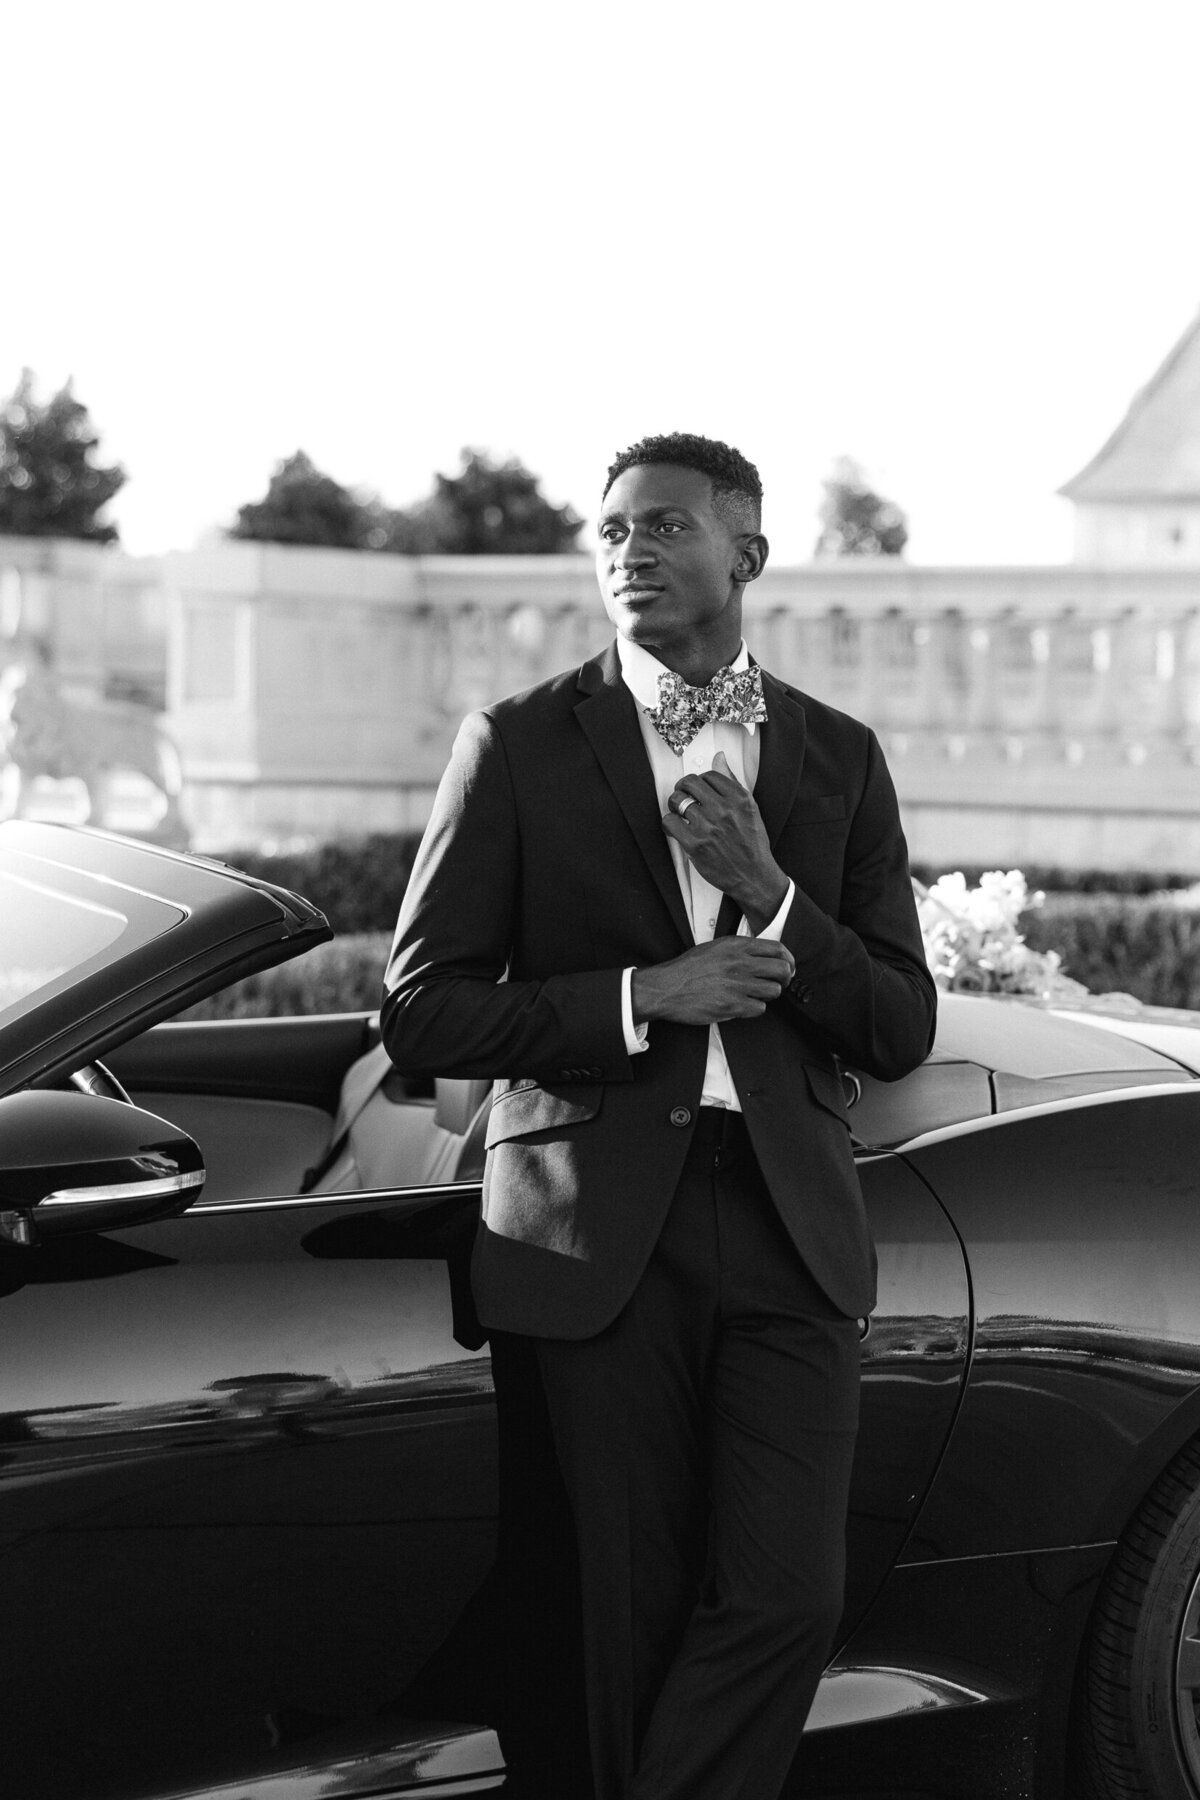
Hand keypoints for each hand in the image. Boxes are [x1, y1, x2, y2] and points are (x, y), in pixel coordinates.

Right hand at [631, 937, 795, 1026]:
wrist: (666, 988)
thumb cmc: (687, 970)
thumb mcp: (714, 948)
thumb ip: (739, 950)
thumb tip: (762, 956)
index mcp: (736, 946)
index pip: (777, 949)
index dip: (788, 959)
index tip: (788, 966)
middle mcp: (739, 963)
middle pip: (781, 970)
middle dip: (784, 979)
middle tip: (778, 983)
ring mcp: (737, 985)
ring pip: (773, 991)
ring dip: (767, 995)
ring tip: (754, 994)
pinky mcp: (732, 1005)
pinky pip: (759, 1008)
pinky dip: (754, 1008)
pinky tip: (743, 1005)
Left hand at [662, 751, 787, 930]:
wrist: (754, 875)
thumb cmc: (752, 843)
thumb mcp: (750, 808)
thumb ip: (733, 781)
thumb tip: (719, 757)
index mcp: (739, 798)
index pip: (709, 774)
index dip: (701, 781)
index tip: (699, 790)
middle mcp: (724, 809)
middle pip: (689, 783)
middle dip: (683, 788)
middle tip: (684, 797)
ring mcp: (708, 827)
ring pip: (677, 801)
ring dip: (675, 806)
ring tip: (680, 814)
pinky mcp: (695, 844)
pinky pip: (669, 822)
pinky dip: (669, 824)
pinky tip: (676, 828)